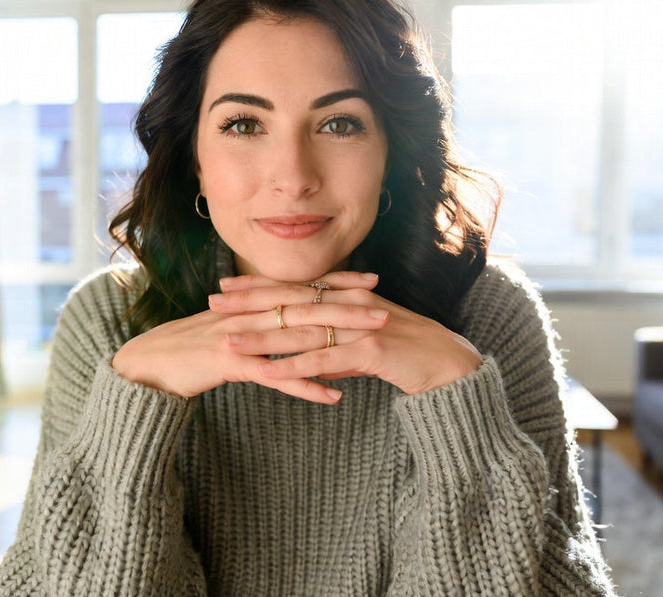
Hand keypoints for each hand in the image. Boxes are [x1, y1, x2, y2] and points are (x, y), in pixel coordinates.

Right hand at [111, 273, 385, 403]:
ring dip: (338, 340)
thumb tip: (279, 320)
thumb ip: (252, 322)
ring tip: (374, 345)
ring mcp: (241, 337)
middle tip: (386, 307)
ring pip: (297, 336)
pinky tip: (334, 395)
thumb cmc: (184, 350)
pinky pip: (276, 376)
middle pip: (307, 306)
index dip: (336, 283)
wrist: (144, 365)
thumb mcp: (223, 329)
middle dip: (349, 306)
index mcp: (249, 302)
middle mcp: (249, 313)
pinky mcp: (231, 364)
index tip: (371, 281)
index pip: (300, 287)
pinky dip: (306, 386)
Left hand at [209, 271, 482, 395]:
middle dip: (249, 303)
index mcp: (347, 297)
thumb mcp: (367, 341)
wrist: (450, 365)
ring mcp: (360, 325)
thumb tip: (315, 354)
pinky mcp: (371, 348)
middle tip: (212, 304)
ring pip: (301, 330)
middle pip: (290, 301)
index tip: (224, 287)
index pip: (294, 287)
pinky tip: (268, 374)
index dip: (258, 287)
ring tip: (227, 341)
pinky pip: (324, 358)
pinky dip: (294, 367)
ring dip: (262, 336)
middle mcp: (349, 304)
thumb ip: (339, 343)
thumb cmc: (409, 354)